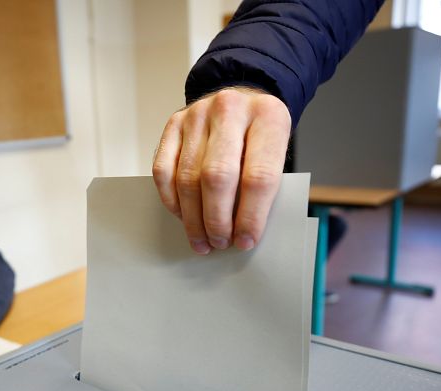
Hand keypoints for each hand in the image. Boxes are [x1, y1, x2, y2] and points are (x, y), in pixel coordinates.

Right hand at [152, 87, 290, 253]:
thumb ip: (263, 187)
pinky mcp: (174, 124)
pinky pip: (163, 171)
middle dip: (217, 220)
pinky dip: (172, 200)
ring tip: (202, 239)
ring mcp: (197, 115)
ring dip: (193, 218)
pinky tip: (183, 216)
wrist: (242, 97)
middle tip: (220, 242)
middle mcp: (230, 110)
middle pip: (217, 177)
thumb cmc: (260, 135)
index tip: (245, 240)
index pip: (258, 176)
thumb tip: (241, 233)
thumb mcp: (276, 152)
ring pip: (187, 178)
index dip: (251, 217)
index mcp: (268, 117)